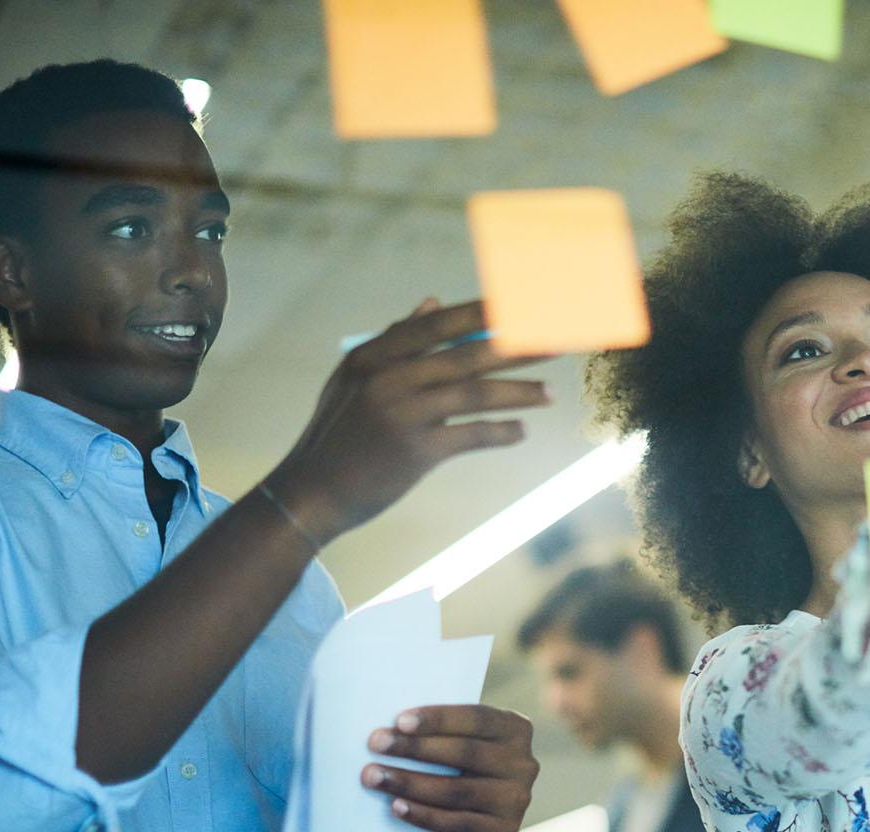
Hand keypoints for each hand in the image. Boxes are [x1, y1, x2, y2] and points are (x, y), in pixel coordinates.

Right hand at [266, 298, 551, 544]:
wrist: (312, 492)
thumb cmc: (339, 435)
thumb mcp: (355, 379)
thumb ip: (393, 340)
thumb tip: (432, 301)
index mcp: (373, 355)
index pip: (438, 324)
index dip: (483, 313)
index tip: (521, 305)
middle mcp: (387, 378)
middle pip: (468, 354)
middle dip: (519, 347)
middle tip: (557, 342)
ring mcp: (402, 413)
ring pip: (477, 394)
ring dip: (519, 393)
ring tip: (549, 394)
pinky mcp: (415, 451)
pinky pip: (472, 434)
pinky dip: (501, 431)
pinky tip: (521, 431)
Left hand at [362, 705, 537, 831]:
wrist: (479, 810)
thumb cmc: (459, 761)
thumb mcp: (463, 738)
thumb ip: (442, 730)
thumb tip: (393, 725)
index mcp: (516, 729)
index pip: (476, 718)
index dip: (438, 719)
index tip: (399, 721)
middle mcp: (524, 763)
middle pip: (465, 753)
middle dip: (415, 748)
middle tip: (375, 744)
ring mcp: (516, 799)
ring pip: (457, 790)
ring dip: (410, 782)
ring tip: (373, 776)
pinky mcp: (503, 831)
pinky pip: (457, 823)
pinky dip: (423, 815)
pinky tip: (395, 806)